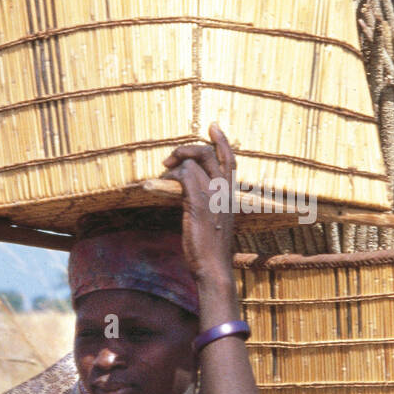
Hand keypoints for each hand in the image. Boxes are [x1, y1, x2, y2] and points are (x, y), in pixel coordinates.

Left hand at [161, 124, 237, 280]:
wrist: (213, 267)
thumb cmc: (211, 248)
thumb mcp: (214, 220)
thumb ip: (209, 202)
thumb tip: (190, 190)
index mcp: (231, 194)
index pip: (230, 159)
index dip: (222, 140)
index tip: (213, 126)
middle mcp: (225, 191)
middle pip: (209, 153)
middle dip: (186, 149)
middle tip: (170, 160)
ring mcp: (213, 195)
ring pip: (193, 162)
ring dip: (174, 166)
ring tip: (164, 176)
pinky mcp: (199, 202)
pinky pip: (184, 175)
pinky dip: (171, 177)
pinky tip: (163, 185)